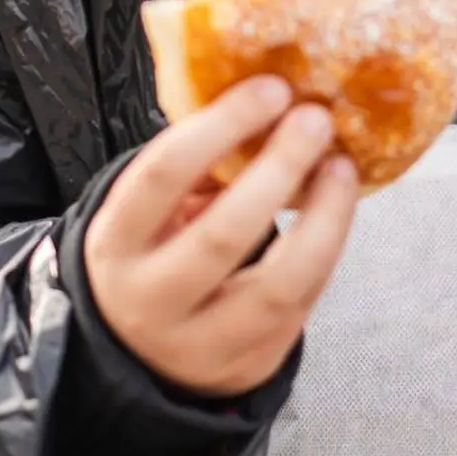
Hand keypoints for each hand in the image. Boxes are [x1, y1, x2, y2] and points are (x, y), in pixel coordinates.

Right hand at [84, 75, 357, 397]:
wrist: (136, 354)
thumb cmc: (154, 253)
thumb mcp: (149, 212)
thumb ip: (197, 166)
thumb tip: (274, 101)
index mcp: (115, 245)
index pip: (161, 177)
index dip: (221, 126)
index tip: (272, 88)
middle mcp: (150, 302)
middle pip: (221, 236)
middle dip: (279, 170)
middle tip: (316, 120)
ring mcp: (200, 345)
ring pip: (276, 286)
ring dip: (323, 218)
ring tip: (342, 167)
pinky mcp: (249, 367)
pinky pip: (300, 306)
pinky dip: (326, 250)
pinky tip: (337, 209)